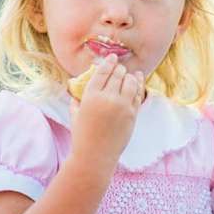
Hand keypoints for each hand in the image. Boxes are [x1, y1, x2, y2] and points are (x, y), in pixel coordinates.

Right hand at [69, 55, 144, 171]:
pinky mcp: (133, 114)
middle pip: (118, 74)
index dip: (108, 62)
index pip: (102, 72)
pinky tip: (138, 79)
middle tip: (120, 68)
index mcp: (91, 96)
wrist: (96, 156)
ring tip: (129, 75)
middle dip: (119, 69)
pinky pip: (138, 94)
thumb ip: (76, 102)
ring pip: (130, 82)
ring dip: (129, 76)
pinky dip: (138, 85)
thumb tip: (75, 93)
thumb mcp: (74, 115)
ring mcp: (122, 106)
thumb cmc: (82, 136)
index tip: (112, 57)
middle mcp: (107, 98)